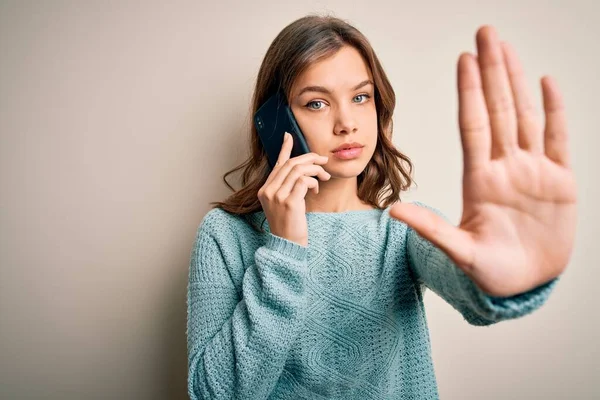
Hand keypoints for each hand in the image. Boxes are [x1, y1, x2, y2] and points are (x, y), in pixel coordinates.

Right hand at [258, 132, 330, 246]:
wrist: (288, 245)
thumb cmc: (290, 225)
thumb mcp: (285, 203)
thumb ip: (288, 187)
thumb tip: (302, 171)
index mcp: (265, 190)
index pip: (277, 164)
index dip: (284, 149)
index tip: (289, 136)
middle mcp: (268, 191)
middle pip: (290, 164)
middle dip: (309, 158)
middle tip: (323, 160)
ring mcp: (277, 196)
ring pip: (298, 170)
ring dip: (315, 170)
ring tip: (324, 177)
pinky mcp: (289, 202)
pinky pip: (304, 181)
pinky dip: (314, 181)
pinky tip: (317, 189)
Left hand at [390, 26, 576, 296]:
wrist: (523, 287)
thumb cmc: (489, 273)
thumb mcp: (458, 251)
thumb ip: (430, 229)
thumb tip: (393, 212)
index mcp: (479, 180)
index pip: (473, 125)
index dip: (470, 92)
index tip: (464, 59)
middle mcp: (505, 168)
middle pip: (498, 110)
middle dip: (492, 72)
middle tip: (486, 33)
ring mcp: (532, 172)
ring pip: (526, 116)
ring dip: (517, 82)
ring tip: (508, 49)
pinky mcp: (559, 183)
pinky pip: (559, 140)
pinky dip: (556, 113)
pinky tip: (547, 84)